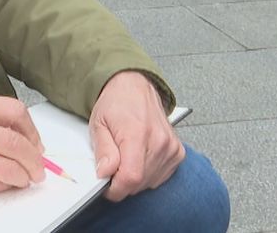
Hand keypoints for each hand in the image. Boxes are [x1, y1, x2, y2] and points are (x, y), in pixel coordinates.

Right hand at [0, 95, 45, 203]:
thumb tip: (25, 139)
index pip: (15, 111)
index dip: (32, 131)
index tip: (36, 143)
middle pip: (16, 142)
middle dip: (34, 159)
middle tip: (39, 168)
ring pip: (10, 167)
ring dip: (24, 176)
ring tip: (24, 178)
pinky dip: (7, 185)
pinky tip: (6, 183)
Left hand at [88, 72, 184, 201]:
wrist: (135, 86)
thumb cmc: (116, 103)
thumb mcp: (99, 124)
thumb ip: (103, 151)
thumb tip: (105, 173)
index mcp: (137, 133)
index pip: (131, 177)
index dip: (116, 189)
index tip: (107, 187)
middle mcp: (159, 141)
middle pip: (140, 182)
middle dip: (122, 181)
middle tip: (113, 166)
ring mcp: (170, 147)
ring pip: (150, 182)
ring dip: (135, 178)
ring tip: (126, 157)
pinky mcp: (177, 151)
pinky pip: (161, 176)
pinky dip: (148, 174)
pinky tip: (140, 158)